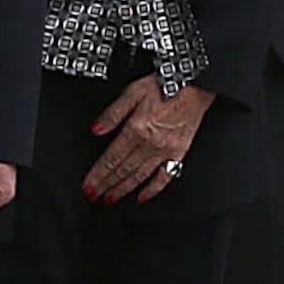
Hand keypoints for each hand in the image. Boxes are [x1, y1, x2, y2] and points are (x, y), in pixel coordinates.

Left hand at [87, 74, 209, 200]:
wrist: (195, 85)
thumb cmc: (165, 86)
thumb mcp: (132, 92)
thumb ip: (113, 113)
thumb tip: (96, 129)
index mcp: (136, 129)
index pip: (111, 158)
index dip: (98, 174)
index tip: (88, 186)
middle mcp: (150, 143)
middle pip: (123, 170)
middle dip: (106, 185)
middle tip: (94, 195)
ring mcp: (165, 150)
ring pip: (140, 175)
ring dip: (124, 189)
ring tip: (111, 198)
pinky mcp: (179, 152)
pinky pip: (166, 176)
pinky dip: (154, 188)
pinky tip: (143, 196)